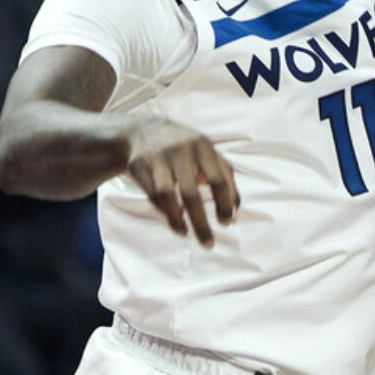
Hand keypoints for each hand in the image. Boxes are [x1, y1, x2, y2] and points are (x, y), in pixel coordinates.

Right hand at [127, 117, 238, 247]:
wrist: (144, 131)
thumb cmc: (186, 149)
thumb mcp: (208, 155)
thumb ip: (226, 180)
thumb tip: (234, 216)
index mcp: (204, 147)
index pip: (219, 179)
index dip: (224, 204)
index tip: (227, 223)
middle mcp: (182, 151)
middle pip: (192, 193)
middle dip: (201, 223)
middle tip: (209, 244)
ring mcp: (159, 158)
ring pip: (168, 196)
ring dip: (177, 220)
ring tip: (186, 235)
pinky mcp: (140, 166)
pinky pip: (152, 195)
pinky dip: (163, 212)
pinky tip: (174, 223)